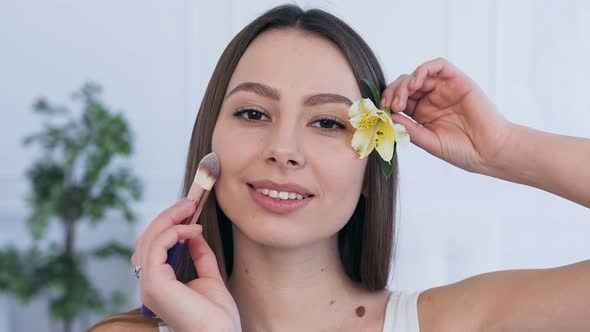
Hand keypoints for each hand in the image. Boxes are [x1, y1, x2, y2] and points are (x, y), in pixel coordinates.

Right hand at [132, 199, 240, 331]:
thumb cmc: (217, 316)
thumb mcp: (209, 277)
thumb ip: (200, 255)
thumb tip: (195, 233)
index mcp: (158, 285)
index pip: (152, 248)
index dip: (168, 226)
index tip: (188, 211)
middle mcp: (148, 284)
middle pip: (147, 239)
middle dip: (167, 217)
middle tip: (188, 202)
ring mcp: (149, 284)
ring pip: (150, 239)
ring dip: (171, 218)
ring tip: (190, 208)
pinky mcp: (155, 283)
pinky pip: (157, 245)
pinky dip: (174, 231)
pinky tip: (193, 229)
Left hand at [382, 57, 513, 173]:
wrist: (489, 152)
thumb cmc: (462, 150)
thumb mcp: (428, 140)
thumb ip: (409, 128)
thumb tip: (389, 115)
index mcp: (422, 113)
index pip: (399, 100)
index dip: (387, 103)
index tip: (382, 113)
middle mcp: (431, 98)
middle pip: (405, 85)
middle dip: (393, 93)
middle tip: (391, 106)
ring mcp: (444, 88)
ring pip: (417, 75)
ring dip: (404, 84)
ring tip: (401, 100)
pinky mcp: (457, 80)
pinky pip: (437, 66)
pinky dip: (422, 71)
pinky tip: (415, 84)